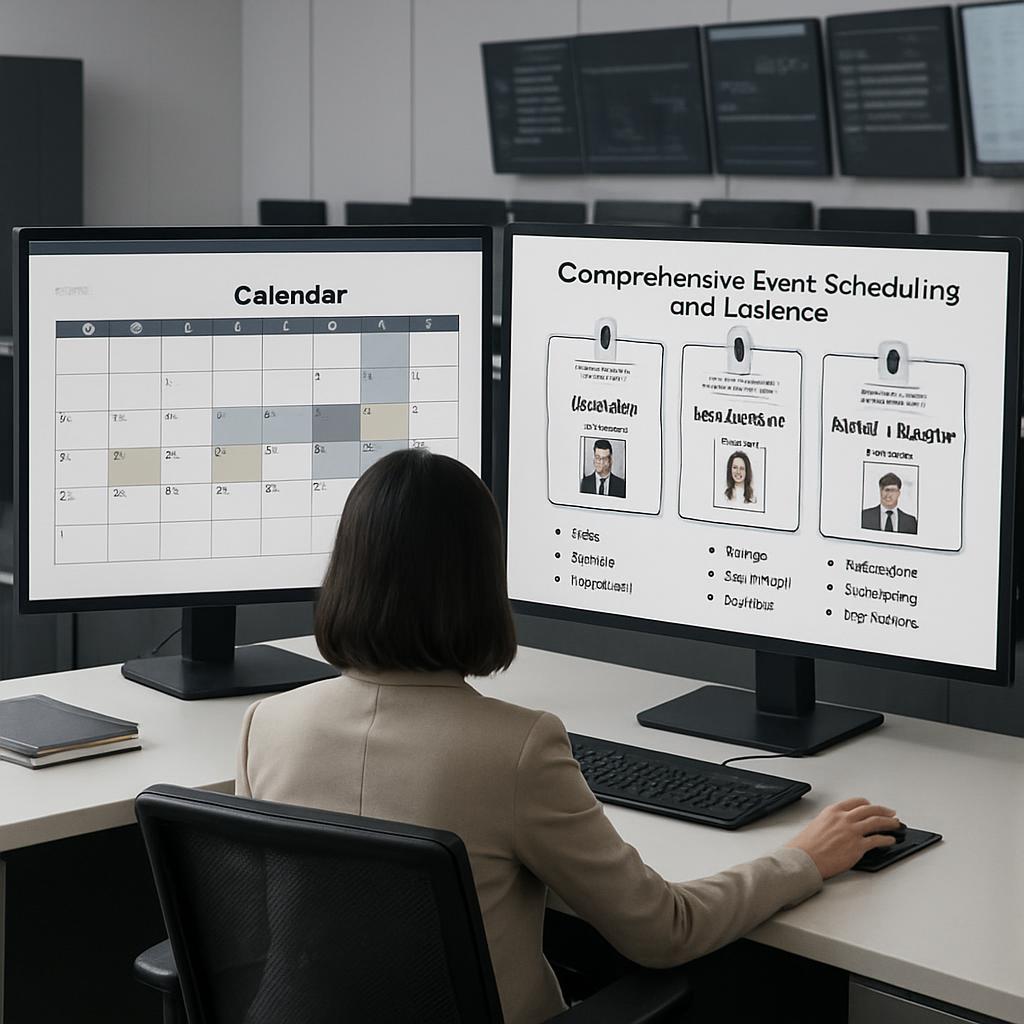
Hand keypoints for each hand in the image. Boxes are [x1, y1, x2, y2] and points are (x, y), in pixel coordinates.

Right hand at [785, 797, 899, 878]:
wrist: (803, 858)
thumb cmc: (806, 845)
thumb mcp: (818, 824)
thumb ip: (833, 822)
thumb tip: (844, 826)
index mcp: (833, 811)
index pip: (856, 802)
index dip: (867, 804)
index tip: (872, 806)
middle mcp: (844, 818)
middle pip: (869, 810)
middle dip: (883, 811)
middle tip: (890, 813)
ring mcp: (852, 832)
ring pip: (876, 822)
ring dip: (889, 823)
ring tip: (896, 824)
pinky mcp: (858, 846)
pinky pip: (877, 840)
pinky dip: (887, 839)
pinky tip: (891, 840)